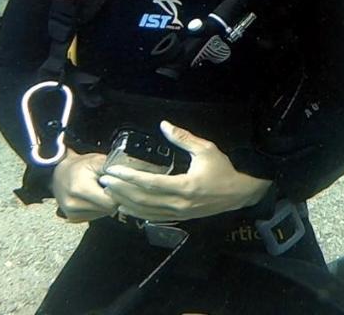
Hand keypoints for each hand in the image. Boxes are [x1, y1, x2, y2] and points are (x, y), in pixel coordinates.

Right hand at [50, 148, 115, 222]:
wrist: (60, 173)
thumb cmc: (81, 166)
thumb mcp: (96, 161)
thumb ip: (113, 170)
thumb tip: (129, 176)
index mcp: (79, 188)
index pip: (111, 201)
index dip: (119, 193)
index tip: (121, 185)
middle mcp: (73, 204)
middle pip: (108, 209)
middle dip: (114, 199)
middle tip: (112, 187)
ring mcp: (71, 213)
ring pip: (103, 214)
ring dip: (106, 204)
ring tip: (101, 191)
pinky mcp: (72, 218)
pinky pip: (95, 216)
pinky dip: (99, 208)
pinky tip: (95, 198)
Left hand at [99, 120, 271, 221]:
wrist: (239, 193)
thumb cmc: (223, 169)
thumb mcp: (206, 149)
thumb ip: (183, 138)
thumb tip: (164, 125)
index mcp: (185, 186)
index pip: (151, 184)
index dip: (130, 178)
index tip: (113, 172)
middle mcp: (179, 203)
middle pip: (143, 200)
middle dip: (121, 191)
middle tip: (104, 180)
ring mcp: (179, 213)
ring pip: (146, 212)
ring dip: (125, 203)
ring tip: (109, 192)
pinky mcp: (180, 218)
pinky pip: (154, 218)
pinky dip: (137, 213)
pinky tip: (126, 206)